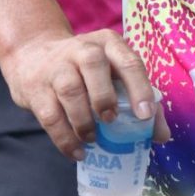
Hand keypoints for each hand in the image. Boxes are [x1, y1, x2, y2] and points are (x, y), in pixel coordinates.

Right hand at [1, 29, 167, 159]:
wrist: (32, 54)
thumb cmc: (86, 71)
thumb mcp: (113, 73)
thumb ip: (140, 100)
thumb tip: (162, 136)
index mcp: (109, 44)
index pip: (128, 61)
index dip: (139, 88)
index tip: (145, 115)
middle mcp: (81, 49)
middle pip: (93, 64)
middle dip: (104, 96)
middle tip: (110, 120)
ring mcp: (55, 67)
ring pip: (69, 90)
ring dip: (83, 120)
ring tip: (92, 139)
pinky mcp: (35, 88)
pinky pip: (50, 115)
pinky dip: (64, 138)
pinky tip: (76, 151)